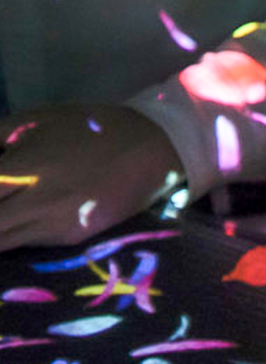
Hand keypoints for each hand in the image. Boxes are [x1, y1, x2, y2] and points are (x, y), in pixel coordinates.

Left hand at [0, 104, 182, 252]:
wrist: (153, 148)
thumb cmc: (90, 127)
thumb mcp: (33, 120)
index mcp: (20, 169)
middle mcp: (34, 203)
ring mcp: (53, 225)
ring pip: (0, 242)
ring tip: (6, 208)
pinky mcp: (71, 238)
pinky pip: (25, 242)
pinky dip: (9, 236)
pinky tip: (11, 224)